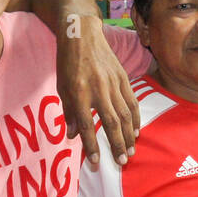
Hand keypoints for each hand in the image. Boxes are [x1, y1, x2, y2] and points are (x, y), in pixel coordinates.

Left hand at [56, 12, 138, 166]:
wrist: (82, 34)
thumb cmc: (68, 63)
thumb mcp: (62, 87)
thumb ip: (69, 112)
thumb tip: (72, 135)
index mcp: (79, 93)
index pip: (86, 125)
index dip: (91, 145)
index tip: (96, 161)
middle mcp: (98, 89)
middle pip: (110, 122)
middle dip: (117, 145)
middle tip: (121, 162)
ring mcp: (113, 83)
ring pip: (125, 114)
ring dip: (129, 136)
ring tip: (131, 152)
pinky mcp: (123, 77)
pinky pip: (132, 102)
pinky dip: (135, 118)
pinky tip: (136, 131)